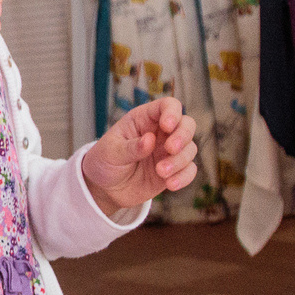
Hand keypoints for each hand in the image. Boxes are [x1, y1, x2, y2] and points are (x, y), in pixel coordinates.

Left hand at [80, 95, 197, 216]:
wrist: (106, 189)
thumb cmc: (105, 162)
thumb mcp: (111, 152)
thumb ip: (130, 147)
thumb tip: (149, 140)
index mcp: (143, 119)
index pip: (167, 106)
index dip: (172, 112)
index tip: (167, 126)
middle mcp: (160, 133)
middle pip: (186, 124)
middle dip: (183, 135)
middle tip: (170, 149)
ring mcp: (168, 151)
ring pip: (190, 148)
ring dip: (179, 161)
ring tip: (160, 172)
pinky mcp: (174, 170)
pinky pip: (189, 170)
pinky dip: (184, 177)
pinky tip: (170, 185)